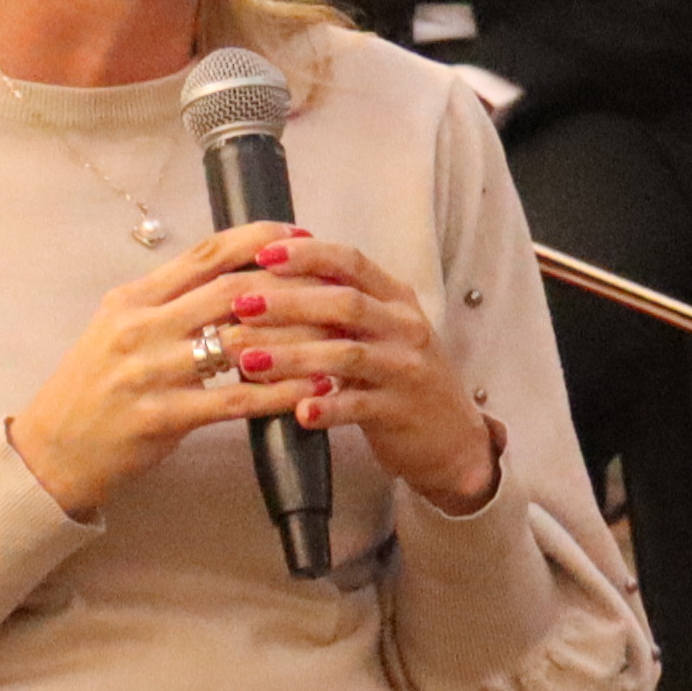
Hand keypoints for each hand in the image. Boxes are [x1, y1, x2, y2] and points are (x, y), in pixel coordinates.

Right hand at [8, 230, 356, 520]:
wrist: (52, 450)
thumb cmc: (93, 387)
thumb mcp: (118, 329)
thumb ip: (167, 303)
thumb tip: (230, 275)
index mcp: (133, 299)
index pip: (204, 255)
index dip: (257, 240)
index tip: (299, 234)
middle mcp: (140, 328)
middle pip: (229, 290)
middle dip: (289, 284)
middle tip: (332, 283)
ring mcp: (149, 372)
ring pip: (239, 343)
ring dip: (294, 338)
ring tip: (337, 335)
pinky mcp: (161, 417)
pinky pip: (234, 401)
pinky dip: (278, 393)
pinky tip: (311, 390)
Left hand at [196, 230, 497, 513]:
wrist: (451, 437)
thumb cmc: (398, 374)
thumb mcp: (378, 329)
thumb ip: (338, 303)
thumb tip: (270, 275)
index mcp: (395, 298)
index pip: (351, 262)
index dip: (306, 254)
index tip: (261, 254)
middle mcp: (405, 327)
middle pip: (344, 303)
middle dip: (288, 302)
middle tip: (240, 305)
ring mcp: (406, 369)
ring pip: (347, 355)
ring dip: (294, 356)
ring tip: (248, 361)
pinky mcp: (402, 412)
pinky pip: (360, 407)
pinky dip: (327, 408)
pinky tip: (297, 411)